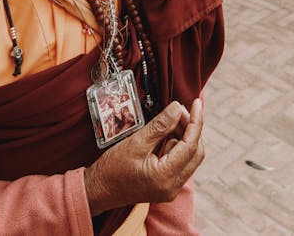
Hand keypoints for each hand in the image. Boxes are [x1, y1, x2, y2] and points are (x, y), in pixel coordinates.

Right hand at [84, 98, 203, 214]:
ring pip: (190, 157)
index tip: (197, 102)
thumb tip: (178, 108)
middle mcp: (172, 187)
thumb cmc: (111, 169)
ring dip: (184, 137)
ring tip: (171, 120)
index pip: (191, 145)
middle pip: (195, 152)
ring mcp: (170, 189)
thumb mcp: (136, 142)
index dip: (196, 121)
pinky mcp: (166, 186)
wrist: (96, 191)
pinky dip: (177, 146)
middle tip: (179, 110)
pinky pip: (180, 163)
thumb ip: (160, 125)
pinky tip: (166, 134)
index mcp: (166, 177)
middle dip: (191, 129)